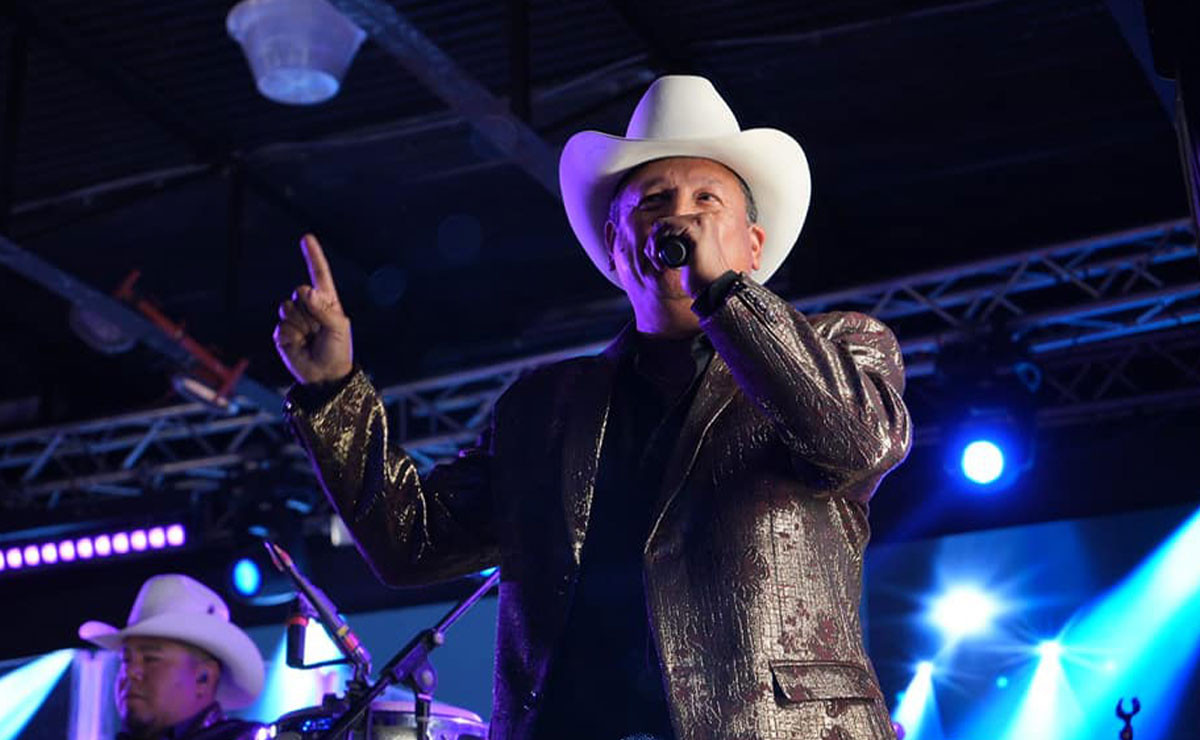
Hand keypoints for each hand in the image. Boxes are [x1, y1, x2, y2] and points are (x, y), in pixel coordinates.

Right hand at [273, 234, 353, 384]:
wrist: (324, 376)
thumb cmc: (338, 350)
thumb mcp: (339, 327)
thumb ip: (324, 308)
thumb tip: (305, 289)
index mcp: (326, 302)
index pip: (319, 275)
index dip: (313, 256)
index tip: (306, 238)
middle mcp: (309, 307)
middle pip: (300, 292)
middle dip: (309, 309)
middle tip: (319, 329)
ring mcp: (294, 318)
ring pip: (288, 307)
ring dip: (300, 323)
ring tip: (310, 337)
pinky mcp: (282, 332)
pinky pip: (282, 326)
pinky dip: (291, 335)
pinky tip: (300, 344)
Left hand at [645, 212, 742, 298]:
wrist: (714, 289)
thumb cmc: (702, 279)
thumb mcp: (691, 257)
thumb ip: (684, 247)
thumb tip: (663, 241)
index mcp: (704, 224)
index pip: (671, 224)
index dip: (658, 240)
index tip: (657, 259)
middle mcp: (704, 219)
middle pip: (665, 223)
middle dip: (653, 242)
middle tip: (656, 261)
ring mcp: (701, 222)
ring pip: (663, 224)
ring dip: (653, 243)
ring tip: (658, 263)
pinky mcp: (696, 229)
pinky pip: (667, 228)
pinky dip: (657, 242)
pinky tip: (659, 258)